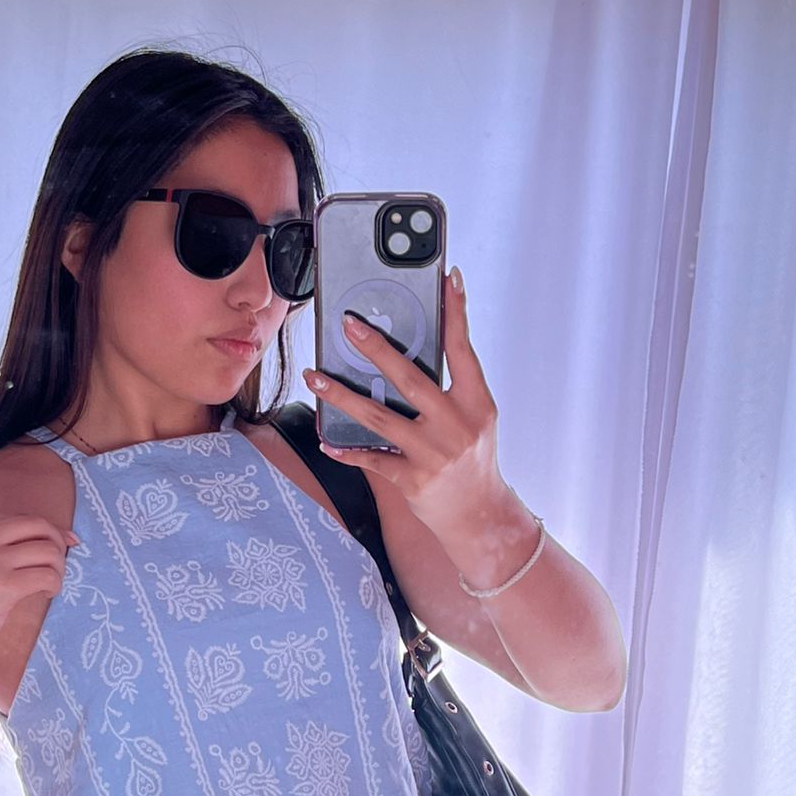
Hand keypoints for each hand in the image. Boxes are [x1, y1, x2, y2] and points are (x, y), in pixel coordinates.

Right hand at [0, 512, 80, 662]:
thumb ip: (2, 543)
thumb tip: (62, 536)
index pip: (24, 518)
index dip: (50, 531)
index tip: (65, 545)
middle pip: (39, 527)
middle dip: (58, 545)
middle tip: (58, 566)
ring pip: (48, 551)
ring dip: (58, 569)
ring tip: (49, 585)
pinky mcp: (1, 586)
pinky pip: (47, 575)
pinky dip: (55, 584)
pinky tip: (47, 594)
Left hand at [301, 267, 511, 546]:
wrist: (481, 516)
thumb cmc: (473, 461)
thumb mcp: (476, 421)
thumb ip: (452, 391)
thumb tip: (409, 356)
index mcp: (477, 403)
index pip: (463, 350)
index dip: (456, 314)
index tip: (447, 280)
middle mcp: (456, 425)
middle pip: (410, 379)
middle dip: (376, 349)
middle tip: (349, 325)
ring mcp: (433, 454)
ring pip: (378, 417)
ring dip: (341, 395)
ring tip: (315, 377)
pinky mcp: (412, 479)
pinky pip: (372, 459)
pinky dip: (346, 450)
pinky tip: (326, 441)